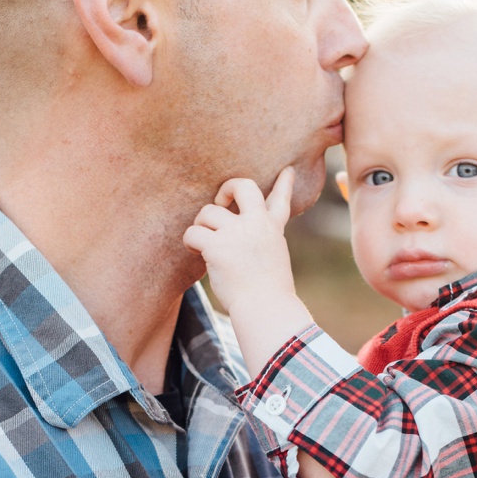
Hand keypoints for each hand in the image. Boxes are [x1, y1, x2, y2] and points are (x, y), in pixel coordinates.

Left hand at [182, 170, 314, 375]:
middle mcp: (256, 224)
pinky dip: (190, 243)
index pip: (280, 200)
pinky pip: (192, 232)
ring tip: (203, 245)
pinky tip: (198, 255)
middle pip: (242, 186)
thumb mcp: (272, 259)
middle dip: (226, 189)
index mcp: (272, 229)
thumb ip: (261, 242)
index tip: (286, 170)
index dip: (283, 184)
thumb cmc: (267, 293)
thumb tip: (238, 238)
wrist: (264, 307)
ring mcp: (237, 232)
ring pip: (207, 211)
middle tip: (219, 203)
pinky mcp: (217, 245)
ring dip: (200, 226)